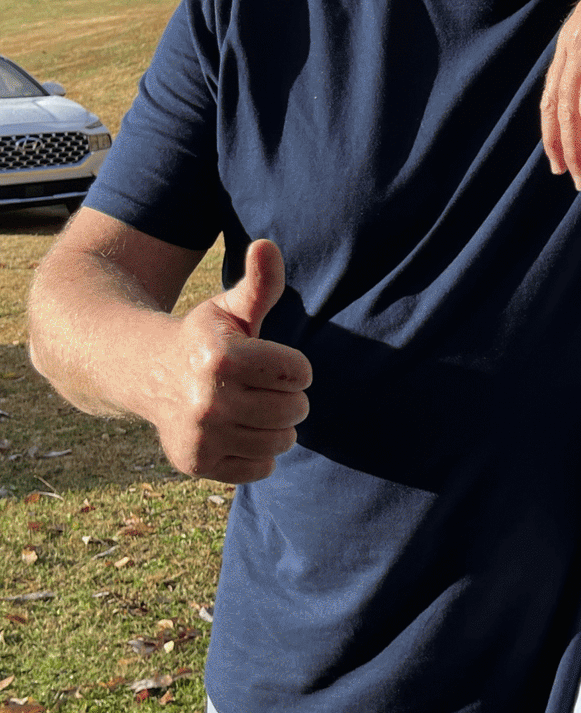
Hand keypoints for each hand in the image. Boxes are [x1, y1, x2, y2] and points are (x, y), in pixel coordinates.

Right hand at [153, 239, 311, 482]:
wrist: (147, 373)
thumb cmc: (205, 338)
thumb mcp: (231, 308)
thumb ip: (259, 282)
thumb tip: (267, 244)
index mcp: (223, 357)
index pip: (300, 372)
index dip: (291, 366)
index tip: (268, 360)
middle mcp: (209, 400)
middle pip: (295, 409)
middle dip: (287, 396)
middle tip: (259, 386)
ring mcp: (201, 436)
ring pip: (282, 441)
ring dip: (277, 425)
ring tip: (252, 408)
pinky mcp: (197, 463)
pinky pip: (262, 468)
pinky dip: (259, 453)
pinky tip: (236, 431)